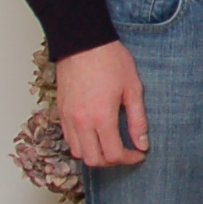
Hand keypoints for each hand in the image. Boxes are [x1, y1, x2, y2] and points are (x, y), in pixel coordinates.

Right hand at [55, 41, 148, 165]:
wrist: (83, 41)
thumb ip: (138, 120)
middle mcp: (81, 121)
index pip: (113, 154)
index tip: (138, 153)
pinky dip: (82, 143)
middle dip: (111, 161)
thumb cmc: (110, 60)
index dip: (129, 159)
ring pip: (78, 152)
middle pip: (93, 160)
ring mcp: (68, 117)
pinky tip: (95, 134)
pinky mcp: (60, 111)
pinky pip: (68, 138)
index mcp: (101, 117)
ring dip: (94, 154)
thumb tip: (142, 144)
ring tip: (109, 144)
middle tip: (125, 152)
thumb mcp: (133, 88)